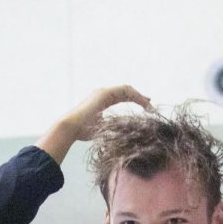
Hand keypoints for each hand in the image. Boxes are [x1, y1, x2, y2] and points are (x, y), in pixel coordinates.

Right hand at [37, 85, 152, 163]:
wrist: (71, 128)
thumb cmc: (83, 132)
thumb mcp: (103, 129)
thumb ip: (112, 127)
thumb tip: (123, 133)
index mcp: (102, 100)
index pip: (122, 97)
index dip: (135, 100)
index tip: (146, 106)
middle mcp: (103, 93)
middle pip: (126, 91)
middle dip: (140, 97)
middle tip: (151, 104)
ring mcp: (103, 92)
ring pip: (127, 89)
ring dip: (140, 97)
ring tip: (149, 106)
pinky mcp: (104, 93)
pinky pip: (125, 91)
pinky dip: (136, 96)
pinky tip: (143, 103)